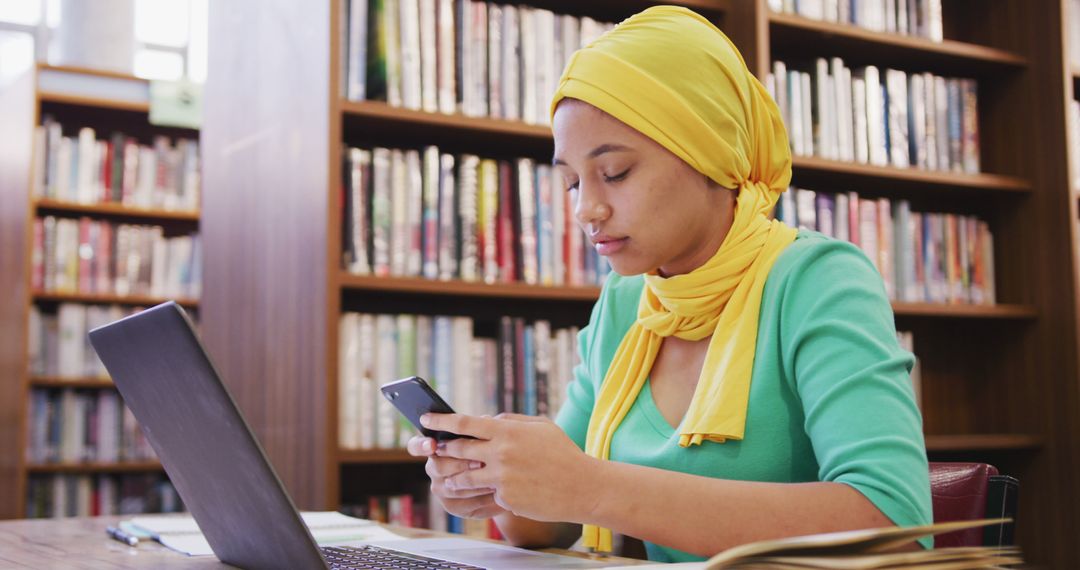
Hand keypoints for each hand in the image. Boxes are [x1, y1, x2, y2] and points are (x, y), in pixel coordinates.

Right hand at [405, 434, 507, 519]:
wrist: (504, 481)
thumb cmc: (489, 452)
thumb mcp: (485, 437)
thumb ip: (480, 429)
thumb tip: (485, 419)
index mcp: (435, 447)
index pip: (416, 446)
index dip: (421, 445)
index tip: (432, 444)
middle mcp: (433, 468)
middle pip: (437, 467)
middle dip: (459, 464)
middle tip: (480, 462)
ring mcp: (441, 489)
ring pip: (452, 487)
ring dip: (473, 482)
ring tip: (494, 478)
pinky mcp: (453, 506)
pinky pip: (465, 503)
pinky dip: (481, 497)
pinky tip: (497, 492)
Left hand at [421, 413, 598, 522]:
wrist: (583, 486)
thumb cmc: (563, 453)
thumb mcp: (540, 427)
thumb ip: (511, 421)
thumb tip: (488, 420)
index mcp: (508, 431)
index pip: (466, 423)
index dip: (442, 421)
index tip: (426, 420)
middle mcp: (501, 453)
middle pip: (459, 449)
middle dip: (443, 449)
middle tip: (433, 449)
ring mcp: (501, 477)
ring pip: (464, 477)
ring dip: (452, 478)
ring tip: (446, 479)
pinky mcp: (505, 498)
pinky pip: (488, 493)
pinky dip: (489, 492)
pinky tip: (491, 492)